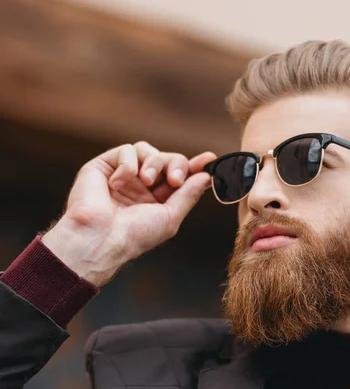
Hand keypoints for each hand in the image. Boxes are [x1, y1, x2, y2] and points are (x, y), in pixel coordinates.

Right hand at [42, 142, 215, 285]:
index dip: (194, 167)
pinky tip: (117, 184)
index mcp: (156, 200)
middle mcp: (140, 186)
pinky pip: (126, 151)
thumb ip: (188, 195)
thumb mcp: (170, 217)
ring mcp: (123, 175)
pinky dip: (127, 165)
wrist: (100, 237)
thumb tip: (206, 177)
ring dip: (154, 163)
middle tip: (175, 179)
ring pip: (148, 151)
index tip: (209, 160)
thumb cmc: (134, 235)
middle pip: (167, 159)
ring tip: (146, 181)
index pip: (179, 177)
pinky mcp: (104, 166)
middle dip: (176, 164)